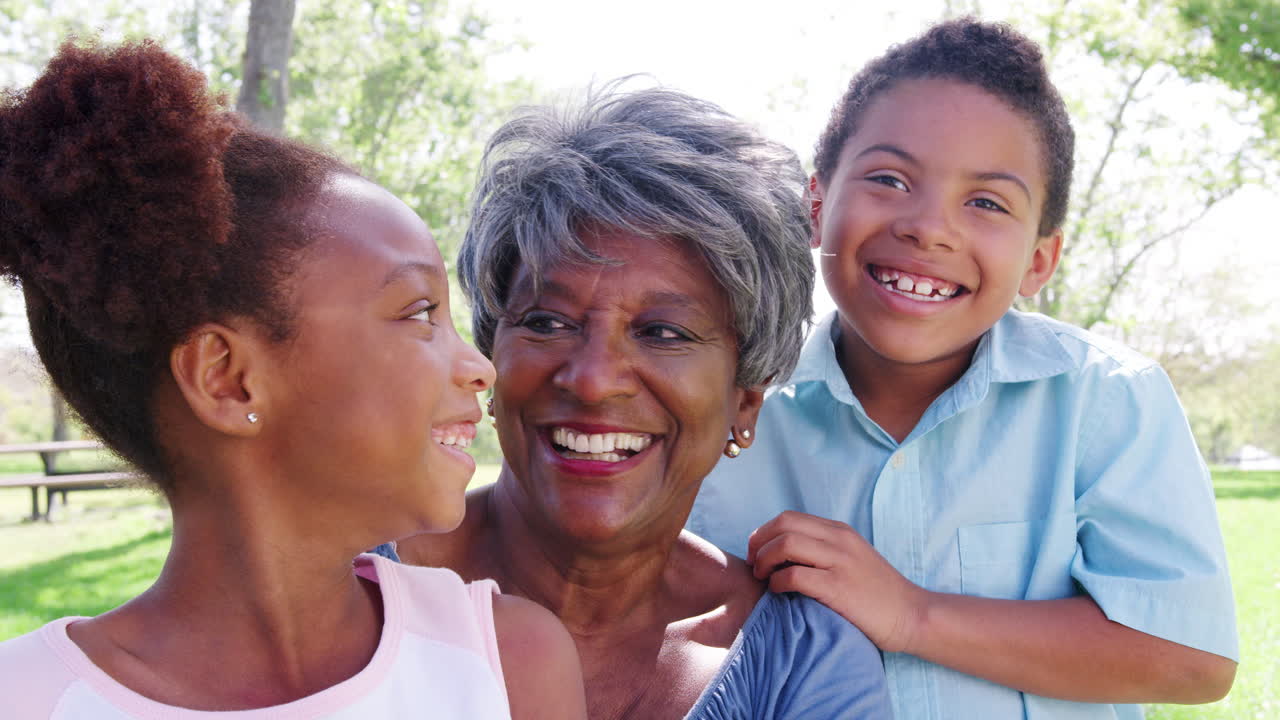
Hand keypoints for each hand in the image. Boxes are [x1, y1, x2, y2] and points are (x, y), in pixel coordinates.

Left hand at [747, 510, 926, 652]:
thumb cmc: (878, 594)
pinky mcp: (839, 588)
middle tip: (754, 565)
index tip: (757, 553)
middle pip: (782, 525)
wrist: (912, 615)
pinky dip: (777, 582)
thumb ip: (823, 550)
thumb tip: (782, 552)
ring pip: (785, 544)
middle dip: (758, 543)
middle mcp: (839, 540)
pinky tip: (778, 591)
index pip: (789, 517)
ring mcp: (840, 562)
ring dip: (764, 561)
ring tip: (763, 578)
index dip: (764, 533)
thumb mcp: (851, 559)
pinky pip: (794, 575)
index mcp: (840, 531)